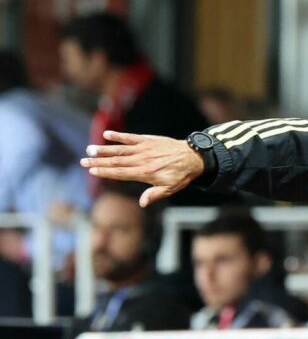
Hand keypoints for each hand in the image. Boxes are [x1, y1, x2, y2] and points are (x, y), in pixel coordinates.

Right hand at [80, 130, 204, 205]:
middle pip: (116, 162)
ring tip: (90, 149)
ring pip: (120, 150)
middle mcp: (142, 160)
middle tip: (83, 161)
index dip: (106, 172)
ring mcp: (144, 149)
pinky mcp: (148, 140)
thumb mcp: (170, 188)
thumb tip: (142, 203)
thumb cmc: (180, 175)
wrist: (192, 157)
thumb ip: (154, 195)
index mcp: (145, 173)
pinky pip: (131, 137)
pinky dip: (119, 136)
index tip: (92, 171)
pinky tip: (107, 134)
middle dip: (99, 162)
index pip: (121, 173)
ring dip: (104, 149)